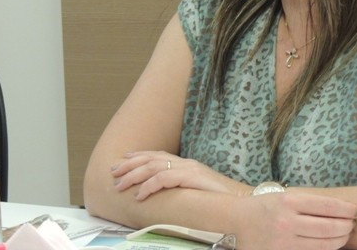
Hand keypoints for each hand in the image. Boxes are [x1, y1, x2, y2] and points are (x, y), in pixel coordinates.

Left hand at [110, 151, 251, 199]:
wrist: (242, 200)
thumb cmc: (220, 200)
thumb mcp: (197, 191)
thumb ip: (181, 188)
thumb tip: (163, 194)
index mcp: (187, 165)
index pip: (158, 155)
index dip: (139, 157)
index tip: (122, 160)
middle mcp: (187, 163)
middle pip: (152, 158)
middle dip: (130, 165)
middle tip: (114, 173)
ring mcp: (190, 168)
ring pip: (155, 166)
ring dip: (134, 176)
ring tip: (120, 185)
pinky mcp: (193, 177)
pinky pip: (165, 178)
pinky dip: (150, 186)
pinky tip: (140, 195)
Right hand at [232, 192, 356, 249]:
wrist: (237, 221)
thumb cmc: (265, 206)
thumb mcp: (285, 196)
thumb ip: (308, 203)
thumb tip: (340, 210)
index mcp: (289, 201)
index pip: (327, 206)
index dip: (346, 209)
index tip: (355, 210)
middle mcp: (287, 221)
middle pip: (329, 227)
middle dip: (346, 226)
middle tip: (353, 224)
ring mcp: (284, 241)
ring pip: (323, 244)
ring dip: (340, 240)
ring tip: (345, 234)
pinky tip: (330, 245)